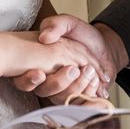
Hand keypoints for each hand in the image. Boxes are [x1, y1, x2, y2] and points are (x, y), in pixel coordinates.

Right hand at [13, 16, 128, 103]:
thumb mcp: (69, 23)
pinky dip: (88, 94)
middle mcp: (47, 80)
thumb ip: (55, 25)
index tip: (40, 74)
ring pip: (62, 100)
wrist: (105, 47)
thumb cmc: (84, 36)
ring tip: (89, 71)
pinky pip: (78, 105)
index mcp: (39, 63)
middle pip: (44, 91)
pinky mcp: (76, 97)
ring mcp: (62, 90)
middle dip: (59, 82)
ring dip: (76, 87)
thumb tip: (44, 37)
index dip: (29, 80)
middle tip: (74, 69)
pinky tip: (97, 82)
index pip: (24, 80)